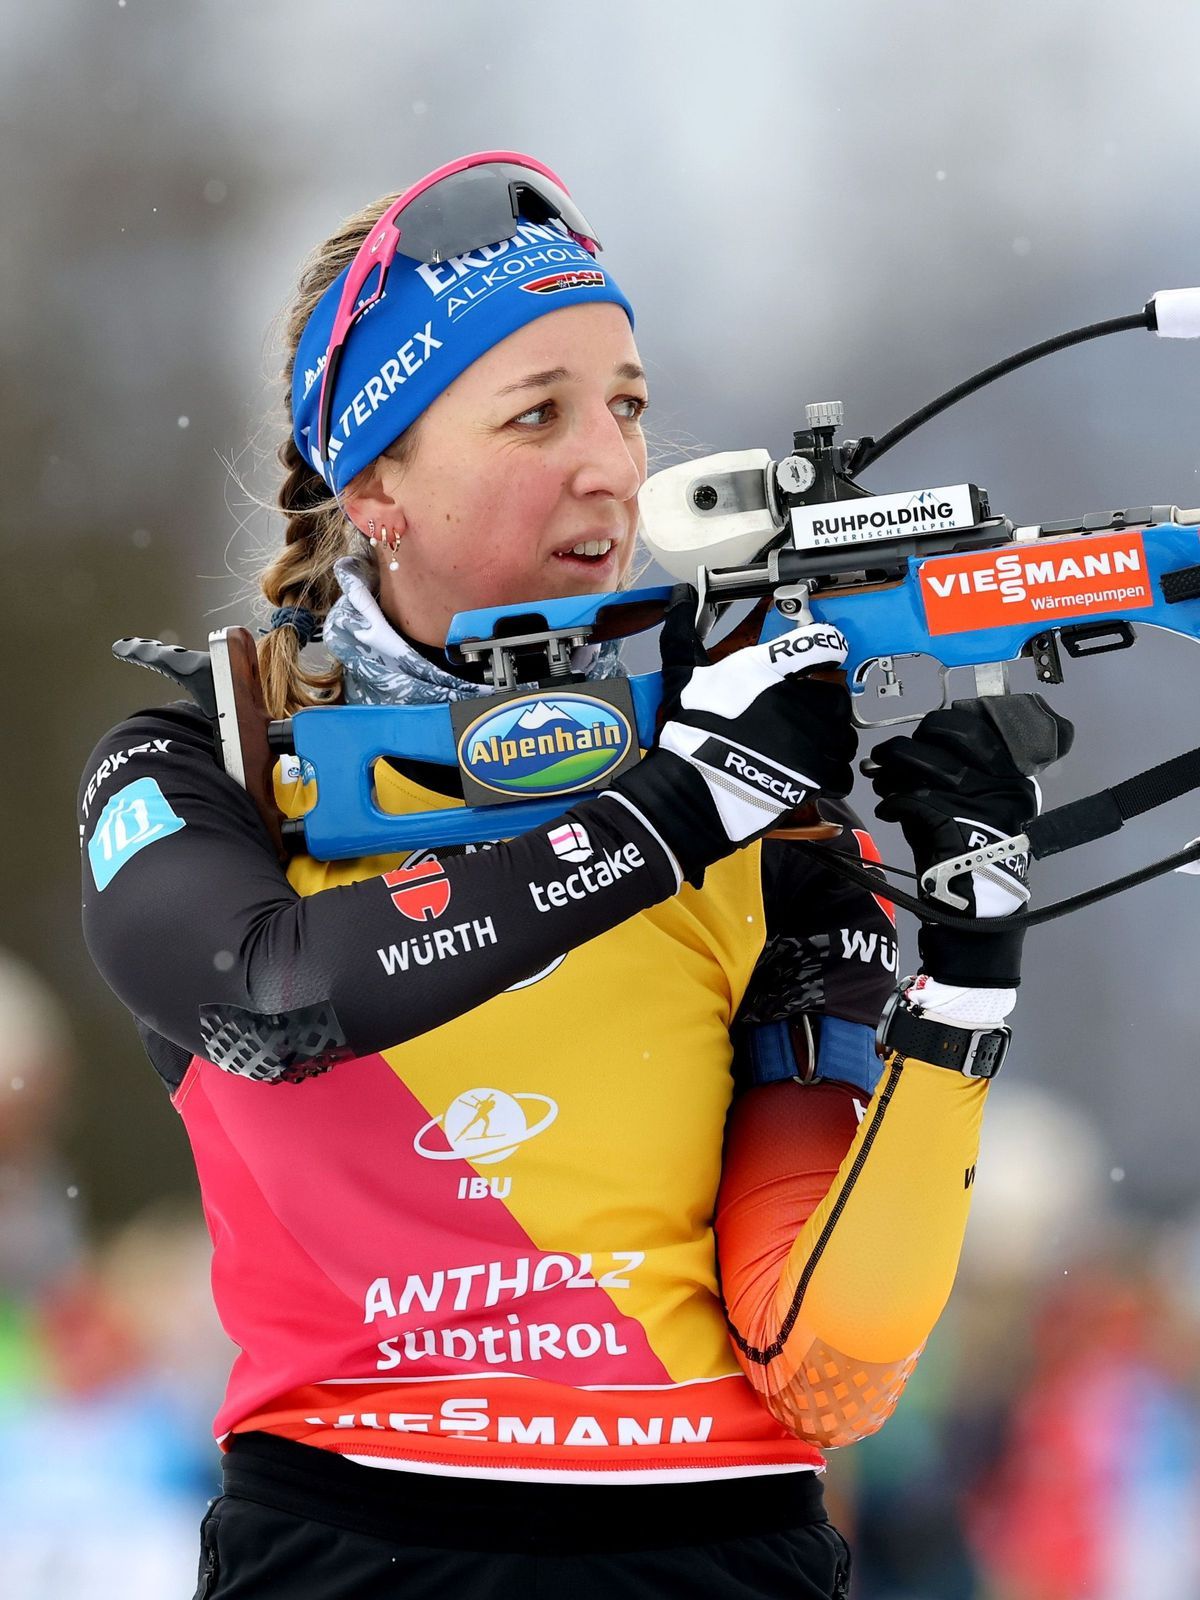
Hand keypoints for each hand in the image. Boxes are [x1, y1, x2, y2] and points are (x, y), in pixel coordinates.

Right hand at [611, 587, 856, 884]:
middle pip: (836, 690)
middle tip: (801, 709)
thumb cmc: (690, 732)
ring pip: (843, 731)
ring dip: (830, 735)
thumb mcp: (682, 675)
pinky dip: (831, 772)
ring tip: (804, 743)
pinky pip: (842, 770)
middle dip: (823, 699)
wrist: (693, 790)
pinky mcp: (819, 776)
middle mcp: (801, 700)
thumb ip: (682, 632)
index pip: (822, 641)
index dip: (827, 644)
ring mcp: (815, 740)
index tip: (825, 651)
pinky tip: (809, 771)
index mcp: (772, 669)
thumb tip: (678, 597)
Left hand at [867, 695, 1072, 986]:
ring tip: (881, 781)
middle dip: (908, 743)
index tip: (923, 732)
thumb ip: (950, 777)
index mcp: (1010, 776)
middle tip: (886, 753)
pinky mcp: (950, 820)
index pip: (976, 728)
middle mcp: (999, 783)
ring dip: (892, 769)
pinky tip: (887, 810)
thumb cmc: (973, 856)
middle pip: (944, 739)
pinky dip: (892, 802)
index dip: (941, 725)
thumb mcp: (972, 809)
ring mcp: (976, 800)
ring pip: (923, 763)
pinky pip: (910, 798)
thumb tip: (912, 751)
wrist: (978, 908)